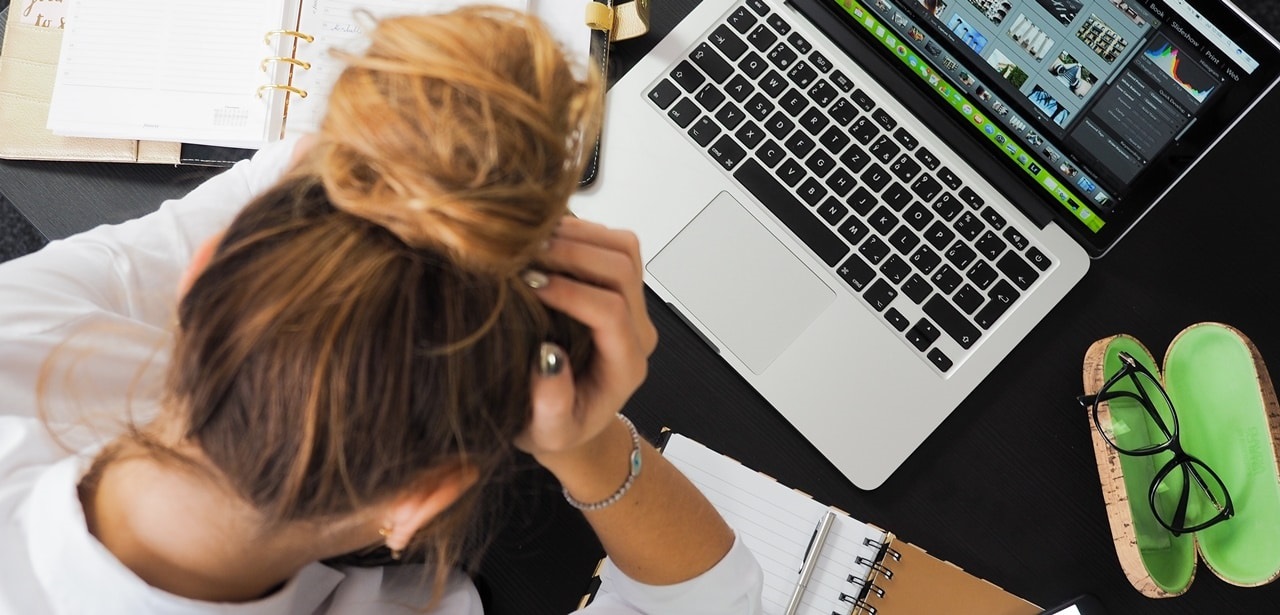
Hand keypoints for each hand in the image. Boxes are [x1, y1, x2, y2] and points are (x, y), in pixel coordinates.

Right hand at [514, 217, 656, 465]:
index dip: (571, 292)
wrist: (570, 420)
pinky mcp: (619, 286)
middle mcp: (637, 330)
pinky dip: (579, 231)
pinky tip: (542, 239)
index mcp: (625, 365)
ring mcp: (632, 304)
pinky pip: (612, 243)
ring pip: (623, 248)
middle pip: (622, 269)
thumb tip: (548, 358)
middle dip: (573, 253)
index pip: (611, 312)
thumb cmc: (556, 427)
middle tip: (524, 254)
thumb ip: (551, 405)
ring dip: (578, 236)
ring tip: (531, 241)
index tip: (529, 285)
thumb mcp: (547, 432)